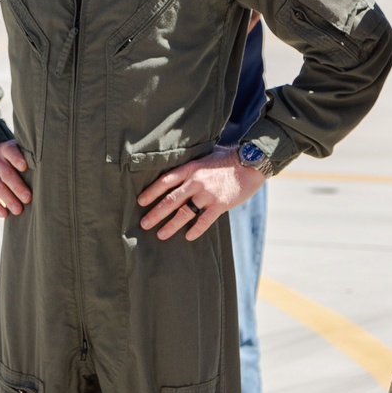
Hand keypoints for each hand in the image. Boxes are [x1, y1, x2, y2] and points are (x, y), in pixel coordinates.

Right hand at [0, 140, 30, 217]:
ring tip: (18, 210)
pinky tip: (4, 214)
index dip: (17, 159)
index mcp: (5, 150)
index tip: (24, 167)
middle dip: (17, 187)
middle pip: (6, 174)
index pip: (10, 152)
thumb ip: (26, 155)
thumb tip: (45, 168)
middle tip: (28, 198)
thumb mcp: (14, 149)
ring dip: (9, 200)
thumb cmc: (8, 155)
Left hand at [137, 148, 265, 240]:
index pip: (165, 181)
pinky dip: (196, 229)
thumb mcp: (204, 156)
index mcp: (190, 168)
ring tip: (160, 234)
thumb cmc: (227, 158)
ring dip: (171, 225)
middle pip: (171, 200)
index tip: (140, 202)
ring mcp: (208, 194)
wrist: (251, 163)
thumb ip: (191, 165)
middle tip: (144, 224)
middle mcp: (196, 182)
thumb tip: (176, 169)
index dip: (151, 192)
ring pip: (184, 212)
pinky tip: (188, 236)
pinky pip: (204, 220)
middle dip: (155, 213)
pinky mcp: (220, 204)